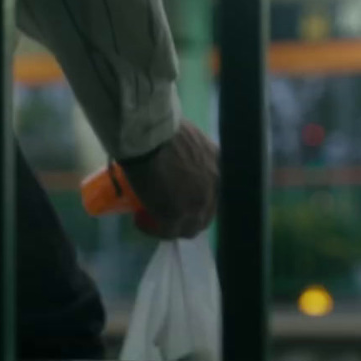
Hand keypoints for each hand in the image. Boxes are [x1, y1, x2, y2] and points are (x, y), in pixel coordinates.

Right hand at [120, 119, 218, 238]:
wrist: (150, 136)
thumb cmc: (163, 128)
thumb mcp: (190, 140)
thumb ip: (192, 153)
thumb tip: (177, 158)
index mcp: (221, 166)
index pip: (215, 194)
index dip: (198, 200)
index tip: (182, 198)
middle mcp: (216, 188)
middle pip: (206, 215)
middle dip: (188, 217)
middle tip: (167, 211)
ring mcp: (197, 204)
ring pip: (189, 228)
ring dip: (171, 227)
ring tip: (151, 218)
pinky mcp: (176, 215)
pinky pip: (165, 232)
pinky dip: (151, 229)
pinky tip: (139, 221)